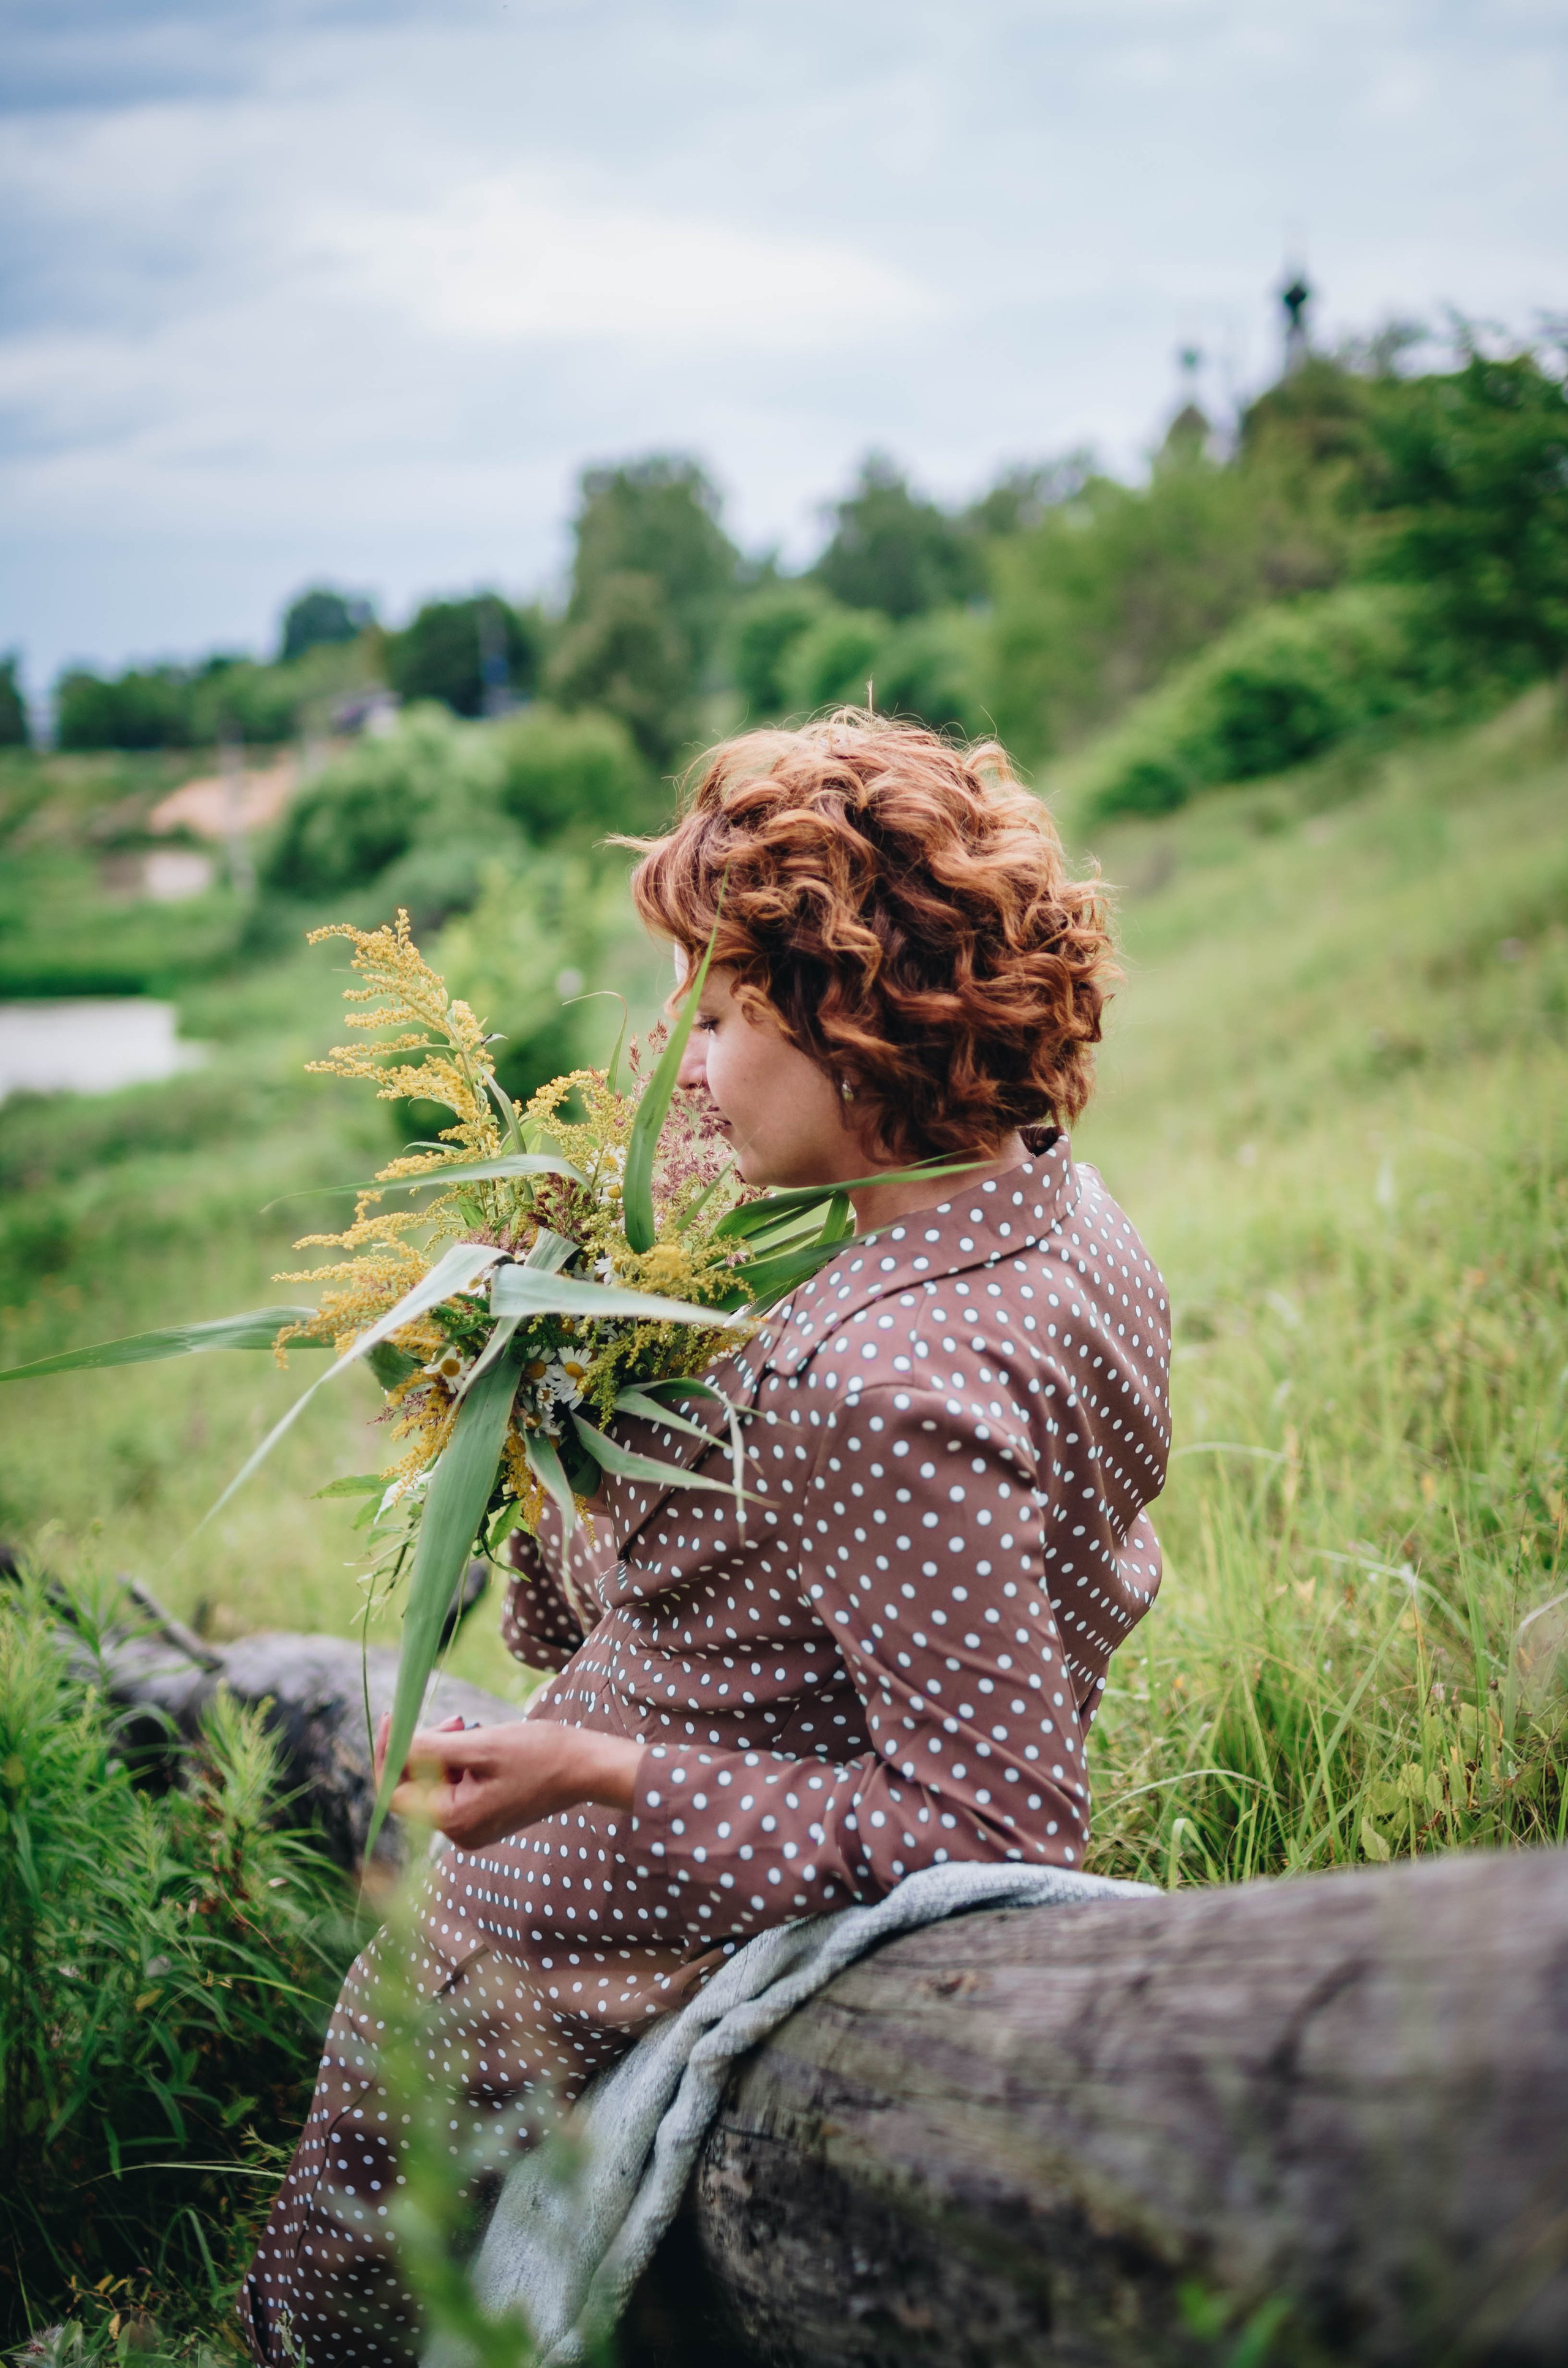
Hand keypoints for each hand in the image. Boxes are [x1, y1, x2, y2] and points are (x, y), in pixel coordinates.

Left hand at [373, 1712, 643, 1849]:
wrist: (586, 1768)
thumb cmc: (540, 1754)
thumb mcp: (482, 1745)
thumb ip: (433, 1748)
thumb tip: (396, 1743)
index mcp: (454, 1819)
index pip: (393, 1793)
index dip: (388, 1754)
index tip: (396, 1717)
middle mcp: (459, 1832)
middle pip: (414, 1789)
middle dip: (422, 1748)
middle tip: (453, 1719)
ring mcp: (473, 1827)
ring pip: (435, 1785)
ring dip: (443, 1752)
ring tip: (470, 1726)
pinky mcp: (486, 1816)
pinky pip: (455, 1789)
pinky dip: (459, 1762)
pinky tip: (480, 1742)